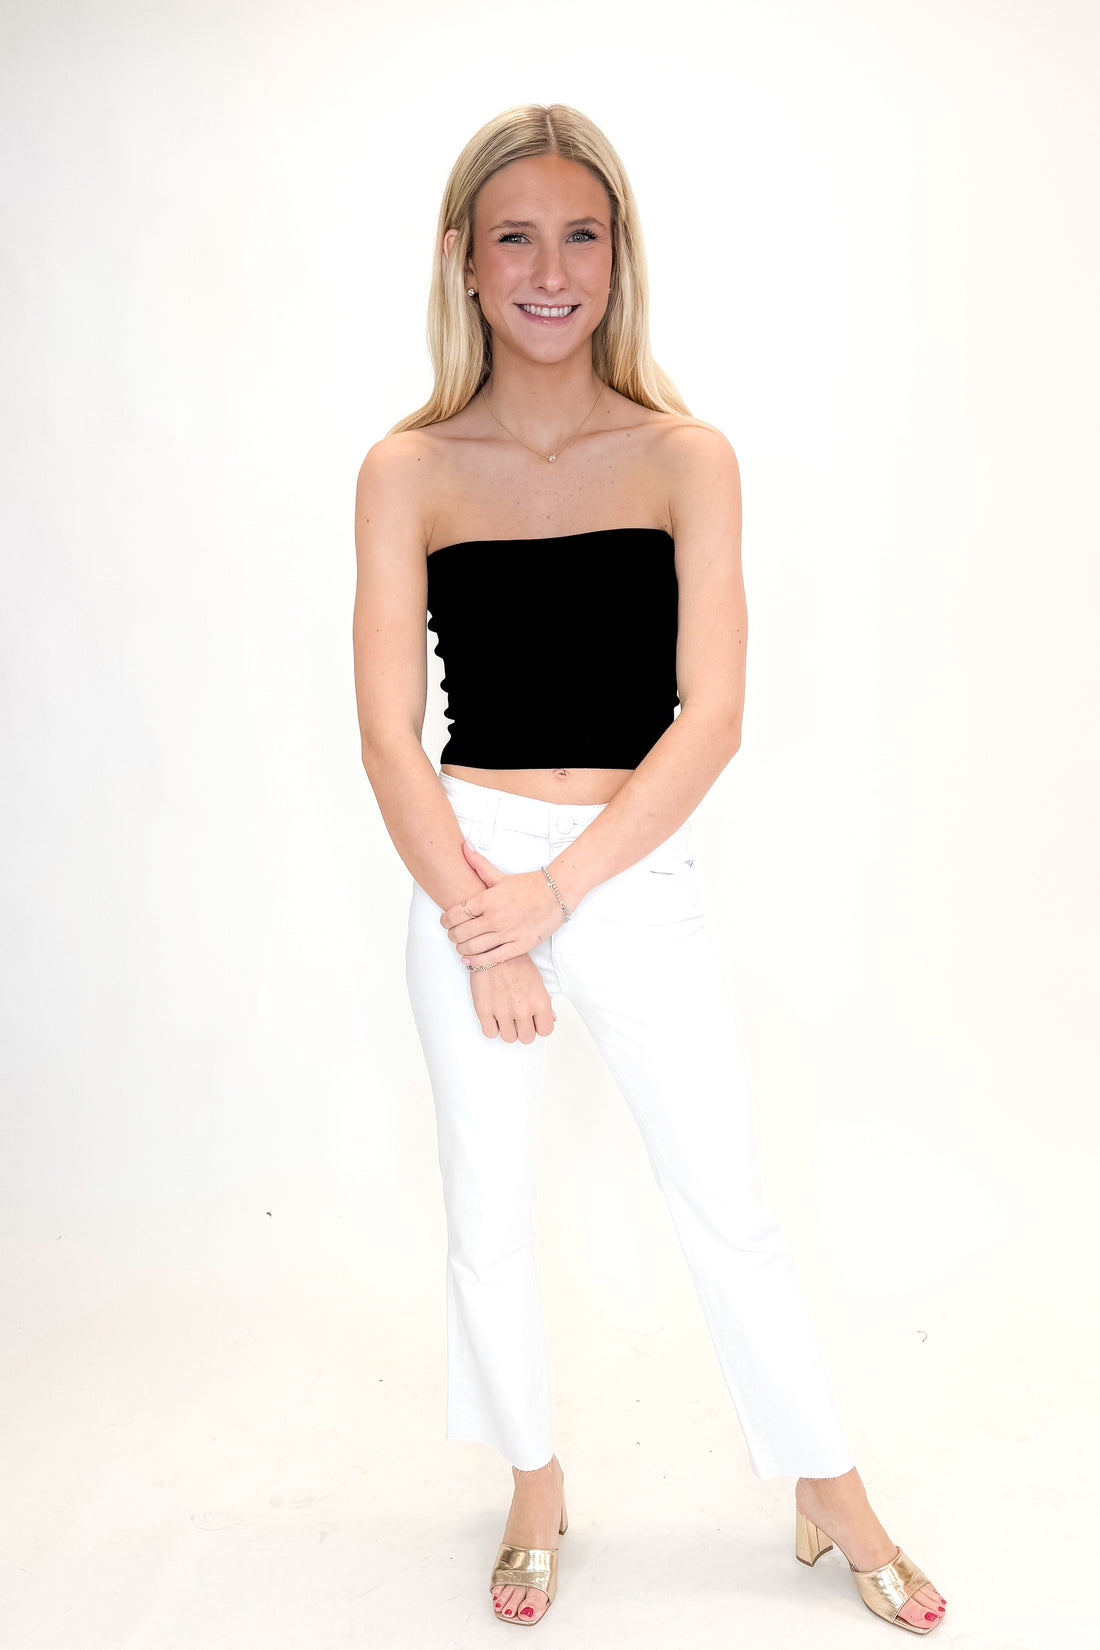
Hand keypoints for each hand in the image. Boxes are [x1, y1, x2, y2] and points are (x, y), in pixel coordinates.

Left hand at [439, 841, 568, 967]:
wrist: (557, 894)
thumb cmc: (530, 886)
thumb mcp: (501, 876)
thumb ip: (479, 864)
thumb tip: (465, 847)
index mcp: (488, 900)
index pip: (454, 914)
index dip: (445, 920)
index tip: (446, 922)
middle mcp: (495, 917)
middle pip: (460, 933)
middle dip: (452, 935)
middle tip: (453, 934)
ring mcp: (507, 933)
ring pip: (472, 948)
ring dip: (462, 948)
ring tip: (462, 946)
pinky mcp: (518, 946)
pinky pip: (491, 959)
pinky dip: (476, 961)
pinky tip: (470, 959)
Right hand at [468, 952, 557, 1041]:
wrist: (493, 949)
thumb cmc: (516, 962)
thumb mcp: (537, 980)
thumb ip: (545, 1003)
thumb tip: (551, 1019)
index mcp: (539, 1002)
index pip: (545, 1031)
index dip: (539, 1026)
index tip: (534, 1021)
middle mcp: (522, 1009)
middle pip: (527, 1038)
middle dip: (523, 1029)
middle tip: (518, 1018)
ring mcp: (503, 1011)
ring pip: (509, 1038)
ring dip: (508, 1029)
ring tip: (505, 1016)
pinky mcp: (484, 1010)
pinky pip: (490, 1033)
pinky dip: (492, 1027)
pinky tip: (494, 1016)